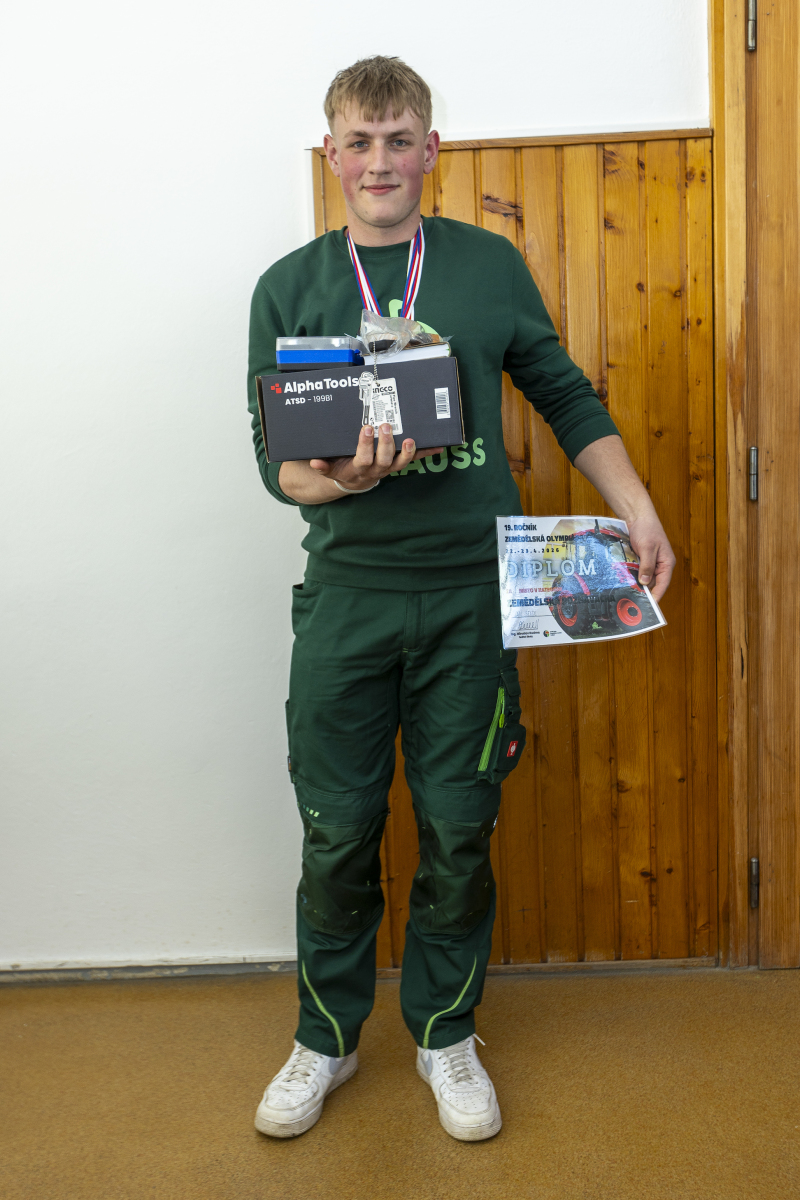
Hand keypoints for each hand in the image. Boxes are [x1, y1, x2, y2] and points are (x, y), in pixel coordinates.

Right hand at [310, 423, 442, 489]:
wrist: (354, 481)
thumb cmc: (342, 468)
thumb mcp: (330, 469)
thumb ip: (323, 466)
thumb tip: (314, 462)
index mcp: (359, 469)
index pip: (363, 458)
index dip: (365, 446)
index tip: (366, 429)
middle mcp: (376, 470)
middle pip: (383, 459)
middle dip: (385, 443)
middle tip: (385, 426)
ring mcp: (389, 467)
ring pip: (401, 462)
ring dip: (408, 452)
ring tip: (411, 439)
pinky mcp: (398, 463)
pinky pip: (414, 459)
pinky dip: (426, 453)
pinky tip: (439, 446)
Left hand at [626, 511, 674, 601]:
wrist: (637, 516)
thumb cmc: (647, 529)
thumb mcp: (647, 548)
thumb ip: (647, 565)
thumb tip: (645, 582)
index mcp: (667, 563)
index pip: (663, 583)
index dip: (657, 595)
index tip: (650, 606)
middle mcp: (660, 565)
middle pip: (652, 583)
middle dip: (643, 590)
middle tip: (632, 600)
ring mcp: (650, 562)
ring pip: (643, 578)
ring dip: (635, 583)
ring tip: (626, 592)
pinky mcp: (641, 560)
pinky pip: (637, 571)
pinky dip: (631, 575)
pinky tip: (623, 580)